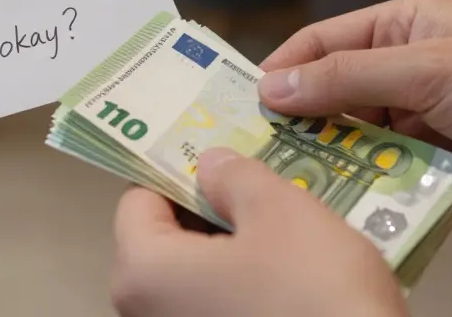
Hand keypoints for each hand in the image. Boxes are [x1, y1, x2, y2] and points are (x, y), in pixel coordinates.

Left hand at [112, 148, 405, 316]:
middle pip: (168, 240)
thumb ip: (234, 177)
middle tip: (260, 182)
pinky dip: (250, 285)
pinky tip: (296, 272)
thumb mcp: (280, 212)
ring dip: (238, 247)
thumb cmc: (312, 294)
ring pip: (201, 275)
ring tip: (289, 223)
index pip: (139, 200)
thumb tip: (209, 165)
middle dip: (211, 208)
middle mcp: (148, 314)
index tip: (219, 152)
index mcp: (142, 272)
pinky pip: (223, 305)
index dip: (178, 169)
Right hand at [258, 0, 451, 224]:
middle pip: (335, 100)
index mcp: (405, 30)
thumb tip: (273, 85)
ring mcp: (428, 126)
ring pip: (360, 147)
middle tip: (263, 156)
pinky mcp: (445, 174)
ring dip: (338, 167)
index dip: (283, 71)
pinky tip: (351, 212)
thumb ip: (348, 77)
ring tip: (303, 189)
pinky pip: (393, 186)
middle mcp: (411, 75)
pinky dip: (373, 198)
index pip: (324, 43)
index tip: (245, 105)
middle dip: (303, 127)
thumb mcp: (430, 68)